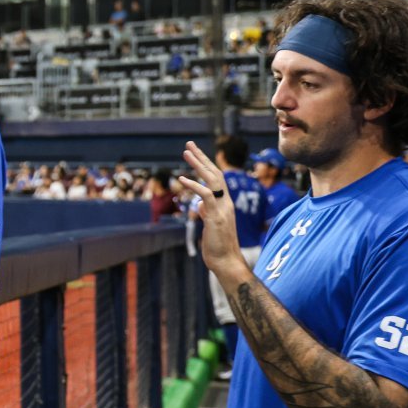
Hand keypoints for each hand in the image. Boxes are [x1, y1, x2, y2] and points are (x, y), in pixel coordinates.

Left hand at [178, 141, 244, 273]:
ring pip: (213, 180)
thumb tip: (200, 206)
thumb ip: (207, 213)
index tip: (195, 154)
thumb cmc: (217, 246)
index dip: (205, 165)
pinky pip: (206, 195)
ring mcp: (222, 208)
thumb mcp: (210, 226)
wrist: (226, 262)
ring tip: (186, 153)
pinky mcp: (216, 216)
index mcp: (224, 204)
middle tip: (189, 144)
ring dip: (199, 165)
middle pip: (215, 173)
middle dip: (202, 158)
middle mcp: (225, 203)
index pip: (216, 179)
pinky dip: (194, 185)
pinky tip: (182, 179)